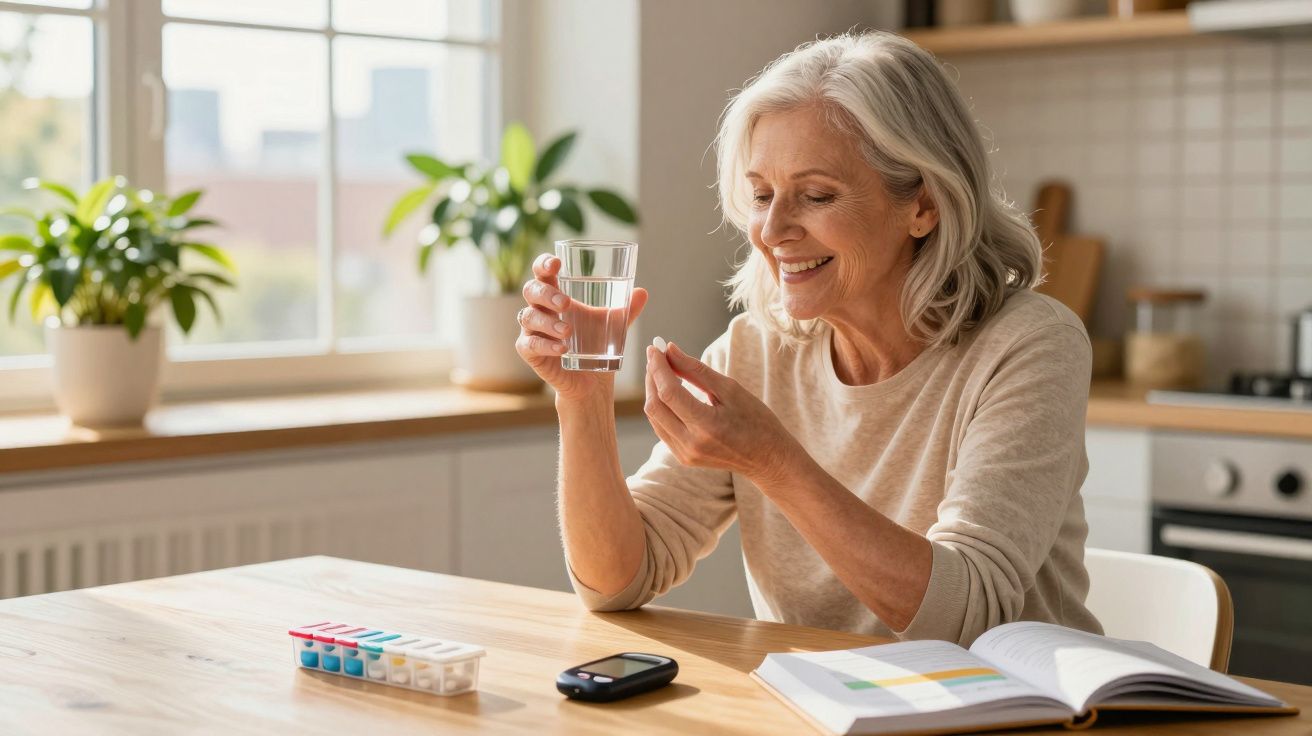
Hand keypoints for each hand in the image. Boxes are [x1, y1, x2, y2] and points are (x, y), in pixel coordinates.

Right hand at [516, 253, 648, 402]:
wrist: (591, 380)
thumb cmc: (596, 345)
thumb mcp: (613, 325)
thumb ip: (626, 310)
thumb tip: (642, 292)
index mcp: (555, 295)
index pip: (542, 272)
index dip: (544, 264)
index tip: (557, 263)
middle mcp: (539, 309)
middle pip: (531, 290)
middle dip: (546, 293)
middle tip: (566, 302)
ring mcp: (532, 330)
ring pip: (528, 317)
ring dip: (548, 322)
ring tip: (568, 331)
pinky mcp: (529, 352)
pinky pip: (530, 344)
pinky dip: (546, 345)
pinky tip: (562, 348)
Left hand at [644, 340, 798, 481]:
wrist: (767, 458)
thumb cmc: (756, 420)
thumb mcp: (731, 389)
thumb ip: (696, 370)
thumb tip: (670, 350)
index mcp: (707, 426)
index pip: (669, 393)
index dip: (658, 367)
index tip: (656, 347)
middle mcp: (691, 444)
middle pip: (655, 406)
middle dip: (652, 377)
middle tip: (656, 355)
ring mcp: (685, 454)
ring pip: (654, 418)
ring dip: (653, 391)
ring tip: (661, 370)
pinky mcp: (683, 457)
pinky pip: (661, 428)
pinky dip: (661, 407)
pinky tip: (668, 392)